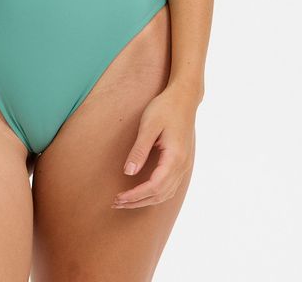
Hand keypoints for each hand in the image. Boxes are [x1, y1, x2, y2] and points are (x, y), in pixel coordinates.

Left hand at [112, 82, 197, 208]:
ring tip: (126, 200)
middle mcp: (182, 166)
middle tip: (116, 203)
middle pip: (160, 195)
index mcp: (174, 158)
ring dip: (146, 200)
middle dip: (138, 202)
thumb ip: (139, 150)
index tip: (118, 198)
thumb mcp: (149, 125)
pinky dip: (155, 194)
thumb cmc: (165, 108)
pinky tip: (143, 192)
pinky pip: (170, 186)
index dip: (135, 196)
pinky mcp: (182, 162)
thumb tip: (128, 172)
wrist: (184, 98)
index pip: (154, 187)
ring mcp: (184, 165)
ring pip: (166, 194)